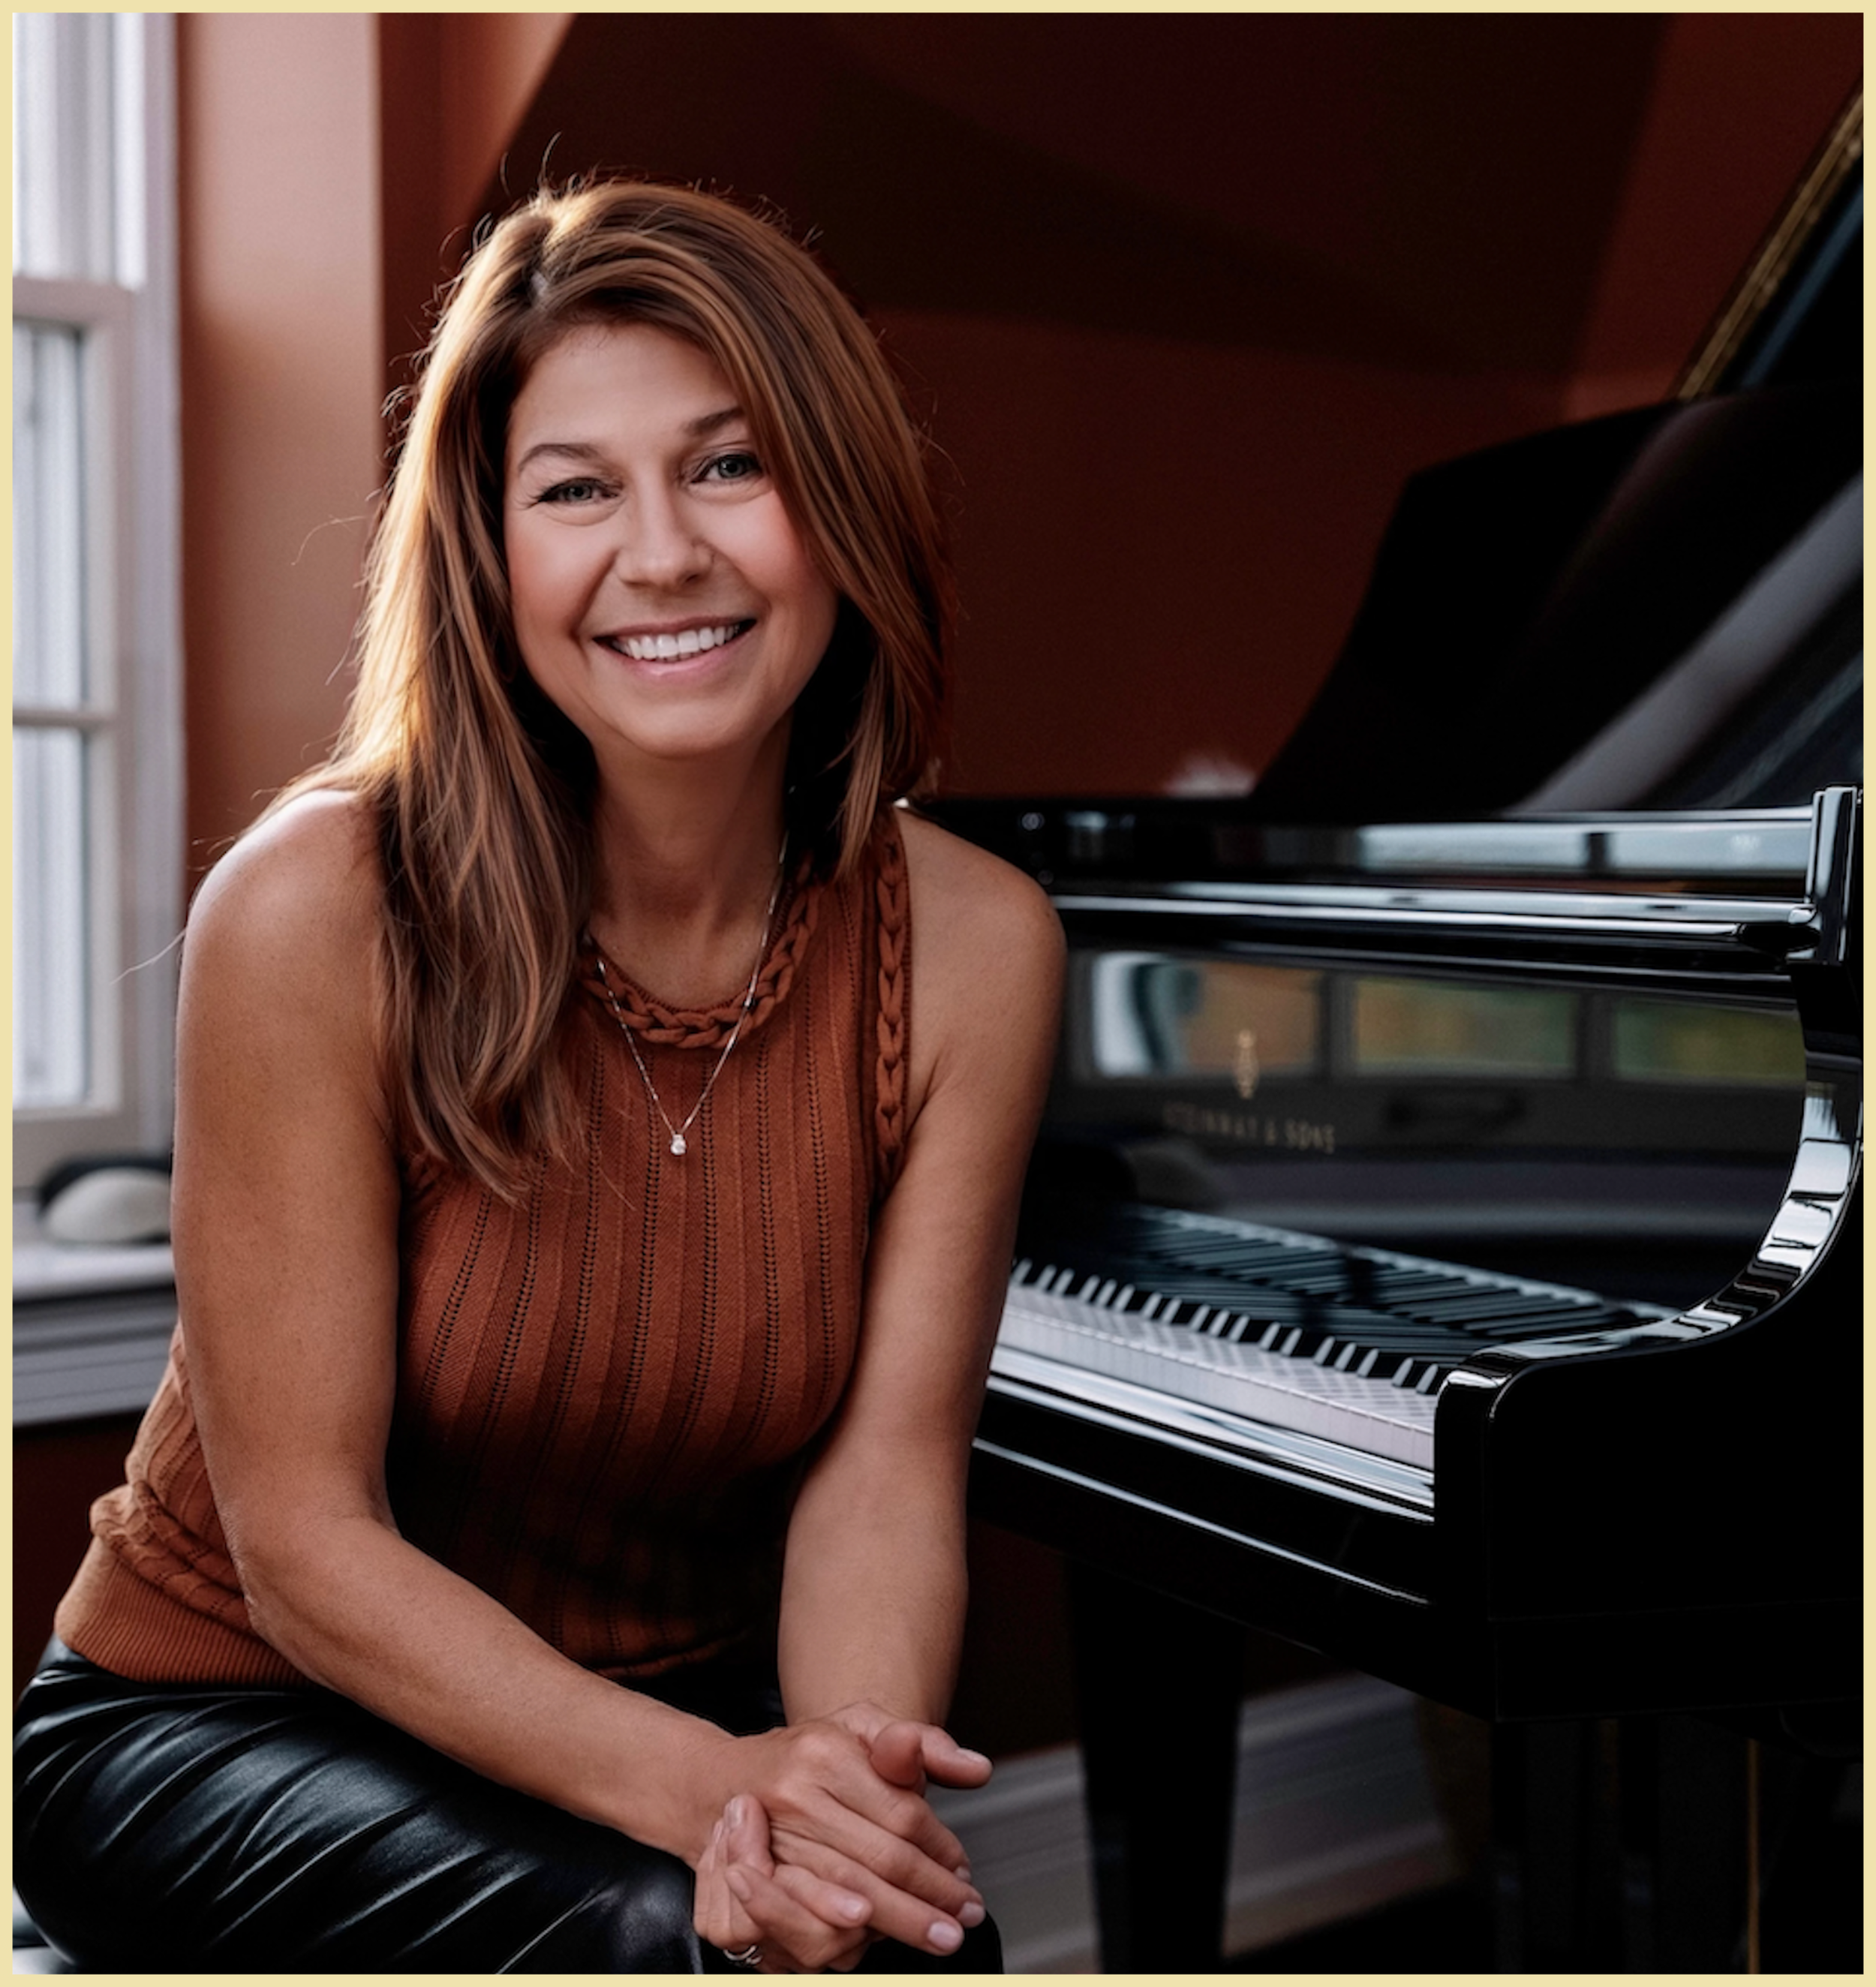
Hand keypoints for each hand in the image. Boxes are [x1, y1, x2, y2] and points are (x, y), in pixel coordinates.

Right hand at [694, 1713, 985, 1957]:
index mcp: (826, 1754)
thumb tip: (978, 1769)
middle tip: (966, 1918)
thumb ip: (919, 1742)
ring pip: (849, 1891)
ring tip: (938, 1934)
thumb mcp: (858, 1726)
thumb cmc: (806, 1755)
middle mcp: (796, 1795)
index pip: (900, 1813)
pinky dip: (849, 1932)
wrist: (722, 1782)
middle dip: (929, 1896)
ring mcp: (770, 1838)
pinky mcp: (752, 1877)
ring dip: (899, 1920)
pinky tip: (878, 1937)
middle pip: (879, 1859)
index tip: (964, 1873)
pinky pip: (810, 1915)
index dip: (939, 1850)